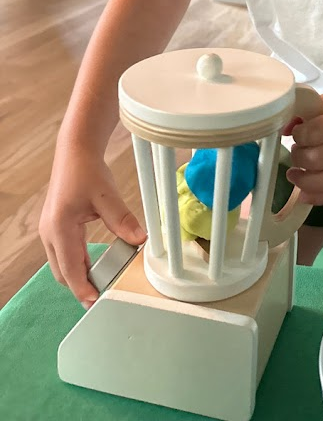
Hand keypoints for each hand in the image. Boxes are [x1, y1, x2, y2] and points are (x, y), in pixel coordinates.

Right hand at [39, 144, 146, 308]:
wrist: (75, 152)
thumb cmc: (87, 171)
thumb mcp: (107, 195)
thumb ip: (122, 219)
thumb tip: (140, 239)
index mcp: (59, 228)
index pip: (69, 268)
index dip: (82, 288)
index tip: (95, 302)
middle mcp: (49, 233)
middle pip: (62, 272)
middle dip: (78, 287)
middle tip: (100, 300)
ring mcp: (50, 231)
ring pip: (61, 264)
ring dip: (77, 276)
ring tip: (99, 288)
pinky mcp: (56, 227)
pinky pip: (64, 253)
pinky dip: (77, 264)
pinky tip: (93, 268)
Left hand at [285, 89, 322, 205]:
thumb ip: (308, 111)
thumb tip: (284, 130)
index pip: (313, 133)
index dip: (298, 135)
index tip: (297, 133)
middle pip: (316, 160)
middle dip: (297, 157)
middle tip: (297, 150)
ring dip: (302, 180)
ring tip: (294, 172)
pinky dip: (316, 197)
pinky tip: (303, 191)